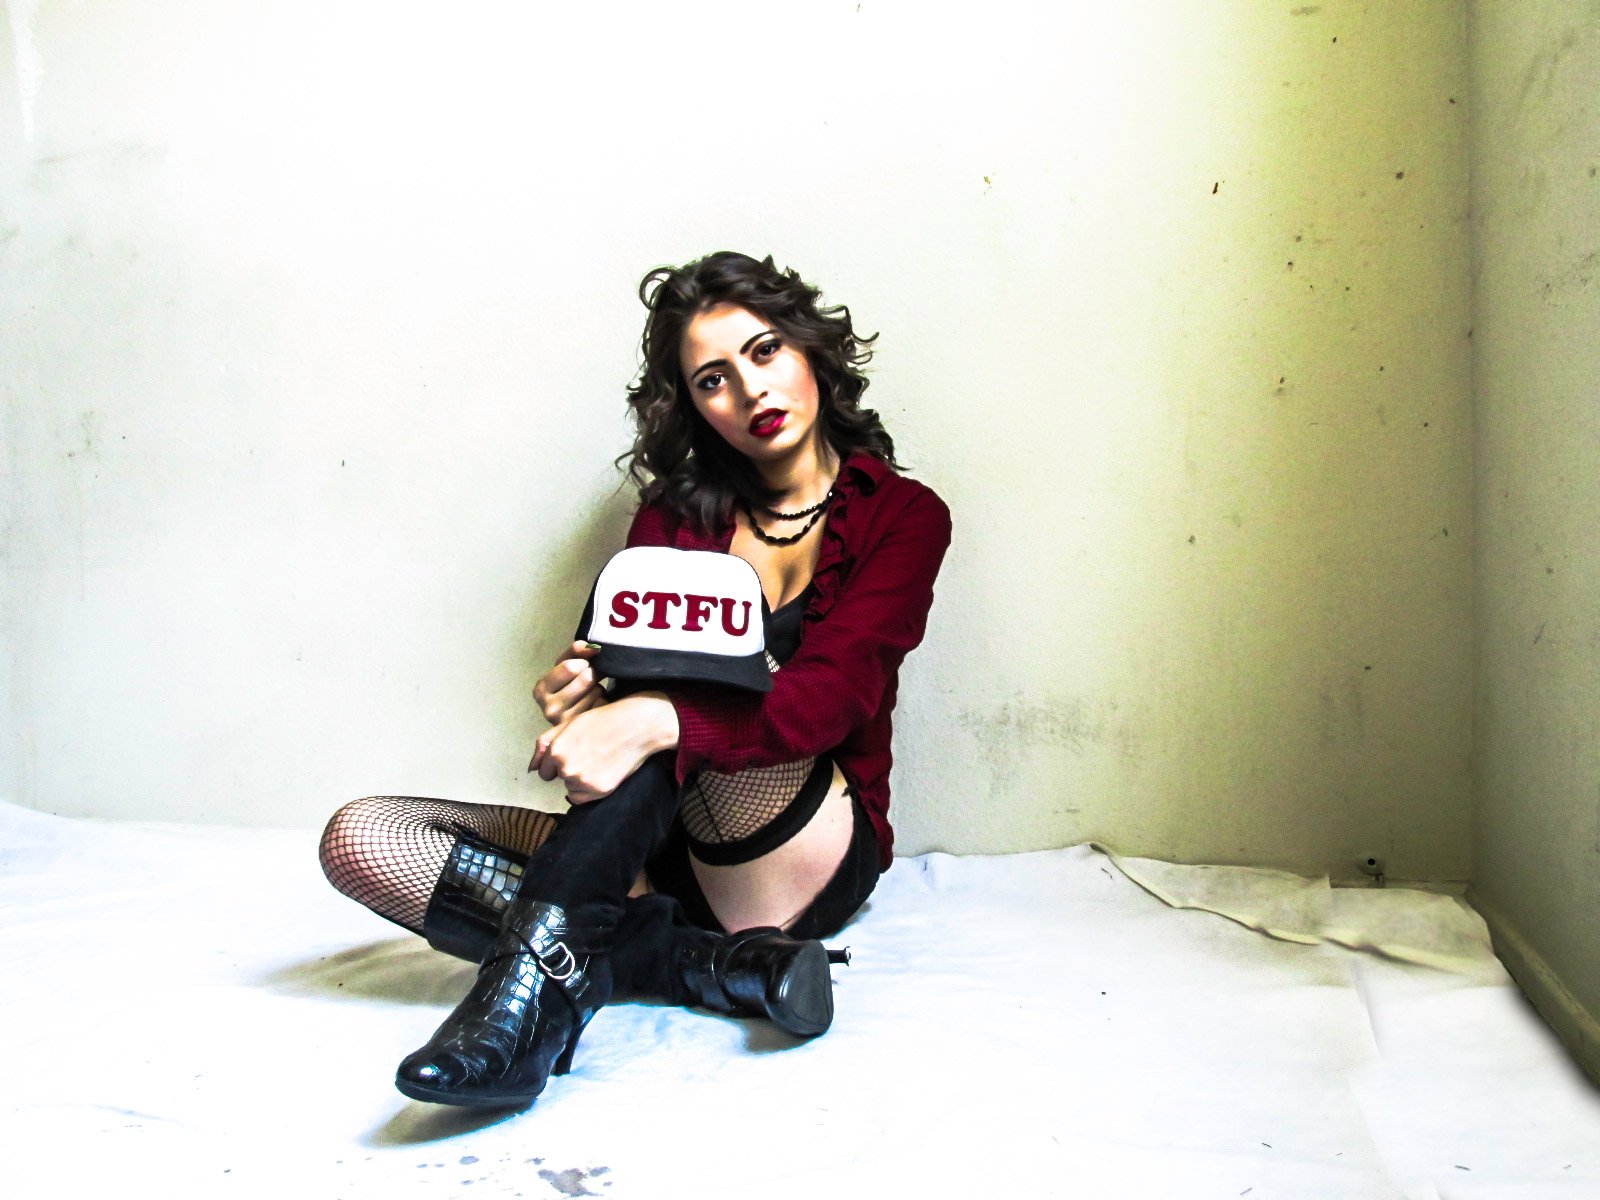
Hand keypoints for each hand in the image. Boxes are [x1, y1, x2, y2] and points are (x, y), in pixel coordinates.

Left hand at [527, 692, 679, 803]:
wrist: (637, 725)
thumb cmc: (604, 720)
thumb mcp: (569, 724)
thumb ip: (545, 744)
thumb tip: (531, 768)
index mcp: (556, 750)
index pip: (544, 770)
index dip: (557, 762)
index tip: (573, 753)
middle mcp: (567, 768)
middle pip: (559, 779)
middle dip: (569, 769)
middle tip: (589, 753)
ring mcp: (583, 781)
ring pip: (571, 788)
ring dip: (580, 779)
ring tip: (599, 761)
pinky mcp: (600, 790)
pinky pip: (583, 798)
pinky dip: (589, 790)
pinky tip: (602, 772)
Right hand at [533, 641, 605, 726]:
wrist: (576, 710)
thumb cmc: (570, 683)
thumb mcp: (566, 663)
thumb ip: (576, 650)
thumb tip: (593, 648)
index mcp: (541, 690)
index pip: (570, 667)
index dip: (582, 662)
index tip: (583, 665)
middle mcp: (549, 709)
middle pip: (585, 679)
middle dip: (593, 673)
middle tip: (592, 677)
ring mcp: (566, 723)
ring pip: (596, 691)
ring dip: (599, 687)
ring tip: (592, 691)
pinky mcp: (583, 730)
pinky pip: (603, 705)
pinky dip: (604, 700)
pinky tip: (596, 704)